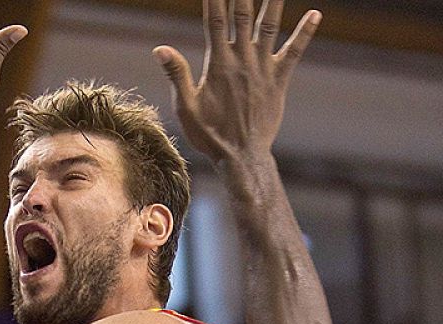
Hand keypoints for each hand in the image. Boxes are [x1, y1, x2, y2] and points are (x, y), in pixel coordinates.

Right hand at [153, 0, 320, 161]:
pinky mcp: (279, 80)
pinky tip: (316, 15)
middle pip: (243, 15)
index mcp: (218, 64)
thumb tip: (160, 49)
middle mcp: (242, 60)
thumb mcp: (186, 107)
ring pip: (270, 26)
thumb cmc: (210, 135)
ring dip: (274, 1)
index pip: (214, 20)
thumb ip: (177, 75)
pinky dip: (305, 33)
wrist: (241, 156)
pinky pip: (294, 51)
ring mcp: (263, 68)